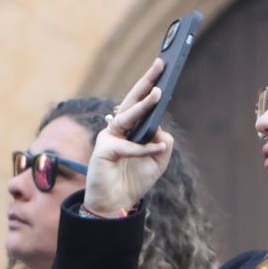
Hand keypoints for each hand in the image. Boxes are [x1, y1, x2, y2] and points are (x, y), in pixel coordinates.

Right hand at [82, 58, 174, 216]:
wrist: (115, 204)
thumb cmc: (134, 181)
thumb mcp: (158, 162)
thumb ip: (163, 144)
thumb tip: (161, 129)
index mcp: (130, 128)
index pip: (141, 102)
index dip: (151, 85)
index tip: (164, 67)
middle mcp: (118, 128)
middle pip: (132, 100)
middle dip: (146, 82)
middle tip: (159, 65)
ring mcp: (109, 137)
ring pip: (126, 117)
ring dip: (143, 105)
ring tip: (158, 94)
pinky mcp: (103, 151)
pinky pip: (128, 147)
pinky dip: (144, 149)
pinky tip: (158, 149)